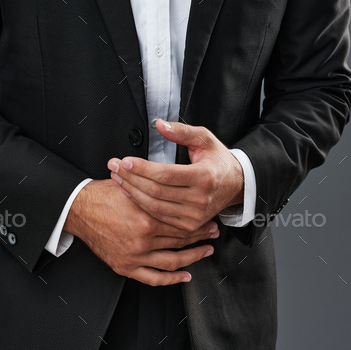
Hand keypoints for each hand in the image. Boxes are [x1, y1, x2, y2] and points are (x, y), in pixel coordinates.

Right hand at [63, 178, 218, 285]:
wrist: (80, 209)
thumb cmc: (104, 194)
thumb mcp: (132, 185)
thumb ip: (155, 190)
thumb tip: (177, 184)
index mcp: (146, 215)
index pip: (180, 221)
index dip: (198, 221)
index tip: (209, 218)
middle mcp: (142, 237)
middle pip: (180, 239)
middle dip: (200, 236)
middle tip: (213, 232)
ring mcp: (135, 255)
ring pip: (172, 260)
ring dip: (193, 257)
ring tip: (206, 250)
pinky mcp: (126, 266)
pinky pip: (154, 277)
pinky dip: (172, 279)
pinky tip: (185, 275)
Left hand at [107, 120, 244, 231]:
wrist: (236, 185)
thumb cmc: (218, 160)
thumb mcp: (204, 138)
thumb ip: (181, 131)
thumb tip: (160, 124)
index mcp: (204, 177)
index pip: (165, 174)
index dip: (142, 168)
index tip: (124, 160)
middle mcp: (199, 200)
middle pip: (156, 191)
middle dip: (130, 178)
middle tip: (114, 166)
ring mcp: (194, 216)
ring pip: (154, 207)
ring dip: (132, 191)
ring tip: (117, 177)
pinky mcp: (189, 225)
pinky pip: (159, 216)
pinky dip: (141, 204)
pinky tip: (130, 192)